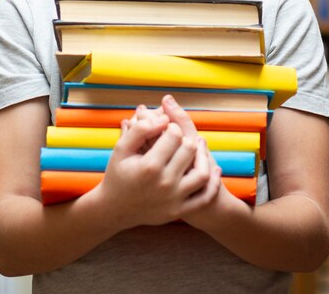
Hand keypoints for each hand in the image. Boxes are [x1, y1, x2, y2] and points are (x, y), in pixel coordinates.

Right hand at [99, 113, 216, 228]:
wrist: (115, 209)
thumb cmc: (118, 174)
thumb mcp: (121, 148)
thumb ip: (140, 129)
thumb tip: (163, 118)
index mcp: (149, 166)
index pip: (174, 136)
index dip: (171, 126)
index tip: (166, 127)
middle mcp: (164, 184)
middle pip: (189, 150)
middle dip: (185, 138)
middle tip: (179, 136)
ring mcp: (174, 199)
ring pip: (202, 172)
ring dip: (202, 156)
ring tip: (197, 146)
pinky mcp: (179, 211)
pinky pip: (204, 196)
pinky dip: (213, 182)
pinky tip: (213, 168)